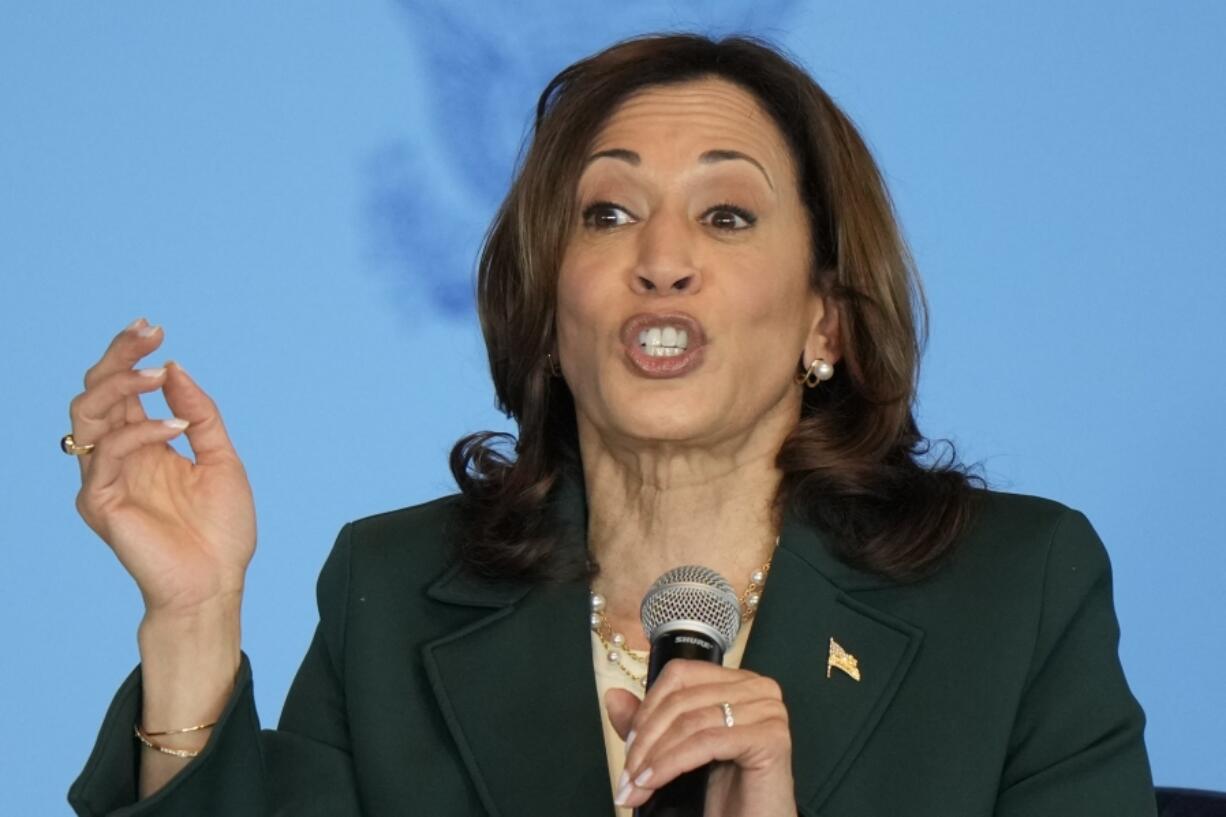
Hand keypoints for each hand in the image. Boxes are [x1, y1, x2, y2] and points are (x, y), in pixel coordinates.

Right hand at [70, 318, 255, 619]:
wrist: (216, 582)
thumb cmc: (221, 529)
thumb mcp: (221, 458)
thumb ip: (199, 414)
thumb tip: (174, 368)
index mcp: (142, 444)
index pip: (123, 389)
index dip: (131, 354)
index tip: (153, 328)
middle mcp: (117, 457)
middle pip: (96, 392)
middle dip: (118, 356)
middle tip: (148, 333)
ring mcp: (104, 479)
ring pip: (87, 415)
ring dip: (121, 385)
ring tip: (158, 372)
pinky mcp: (100, 502)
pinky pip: (108, 454)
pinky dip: (140, 432)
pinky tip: (175, 428)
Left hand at [605, 660, 796, 816]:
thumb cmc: (721, 794)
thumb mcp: (675, 752)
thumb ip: (648, 724)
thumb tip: (612, 696)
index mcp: (736, 681)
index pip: (679, 674)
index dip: (647, 707)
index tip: (628, 746)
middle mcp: (758, 688)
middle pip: (683, 698)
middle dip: (646, 738)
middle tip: (627, 775)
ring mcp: (769, 710)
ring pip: (692, 720)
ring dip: (655, 755)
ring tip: (634, 786)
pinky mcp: (772, 738)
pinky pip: (708, 741)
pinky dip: (673, 763)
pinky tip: (653, 783)